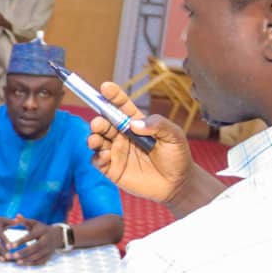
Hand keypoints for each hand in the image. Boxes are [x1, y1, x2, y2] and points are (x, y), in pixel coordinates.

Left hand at [9, 215, 60, 265]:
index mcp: (42, 232)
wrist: (58, 237)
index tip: (9, 246)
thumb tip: (16, 216)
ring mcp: (48, 250)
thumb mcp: (35, 223)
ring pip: (36, 257)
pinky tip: (20, 263)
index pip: (30, 237)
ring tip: (13, 261)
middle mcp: (46, 241)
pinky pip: (39, 262)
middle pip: (33, 248)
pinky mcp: (49, 257)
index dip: (19, 242)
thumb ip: (25, 221)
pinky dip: (30, 264)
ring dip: (24, 260)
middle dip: (21, 253)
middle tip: (9, 256)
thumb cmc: (42, 229)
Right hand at [87, 82, 192, 202]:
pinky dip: (97, 156)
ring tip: (96, 139)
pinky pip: (97, 160)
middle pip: (104, 123)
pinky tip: (105, 156)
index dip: (112, 96)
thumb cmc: (177, 157)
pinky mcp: (112, 169)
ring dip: (93, 137)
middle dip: (98, 120)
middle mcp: (123, 135)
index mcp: (136, 123)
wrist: (178, 184)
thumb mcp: (175, 136)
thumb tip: (135, 124)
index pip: (121, 106)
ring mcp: (116, 152)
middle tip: (99, 123)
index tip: (105, 87)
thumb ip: (158, 125)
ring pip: (97, 140)